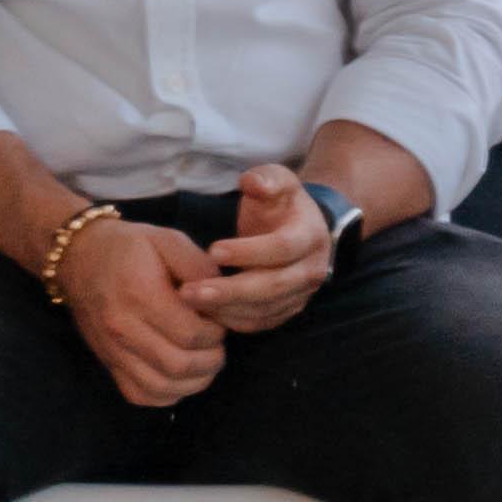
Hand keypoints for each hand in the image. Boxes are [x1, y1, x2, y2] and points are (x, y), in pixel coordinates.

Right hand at [54, 212, 226, 406]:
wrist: (79, 258)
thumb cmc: (129, 247)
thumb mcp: (168, 239)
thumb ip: (199, 267)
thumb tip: (222, 297)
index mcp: (141, 295)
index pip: (189, 334)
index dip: (215, 334)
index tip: (220, 322)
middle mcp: (123, 329)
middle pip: (177, 365)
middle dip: (210, 361)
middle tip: (218, 346)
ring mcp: (112, 351)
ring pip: (160, 387)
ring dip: (193, 382)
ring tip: (205, 363)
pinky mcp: (108, 364)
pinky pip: (139, 395)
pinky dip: (167, 394)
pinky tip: (181, 377)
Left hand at [196, 164, 343, 335]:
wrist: (303, 229)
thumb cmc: (281, 204)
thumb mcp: (278, 180)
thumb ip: (265, 178)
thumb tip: (250, 182)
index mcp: (310, 235)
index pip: (282, 248)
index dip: (248, 251)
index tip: (212, 250)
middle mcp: (312, 270)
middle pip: (272, 286)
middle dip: (229, 291)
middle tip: (189, 291)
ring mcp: (302, 295)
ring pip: (264, 309)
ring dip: (226, 309)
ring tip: (190, 301)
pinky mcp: (288, 311)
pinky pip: (260, 323)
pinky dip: (232, 320)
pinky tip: (205, 312)